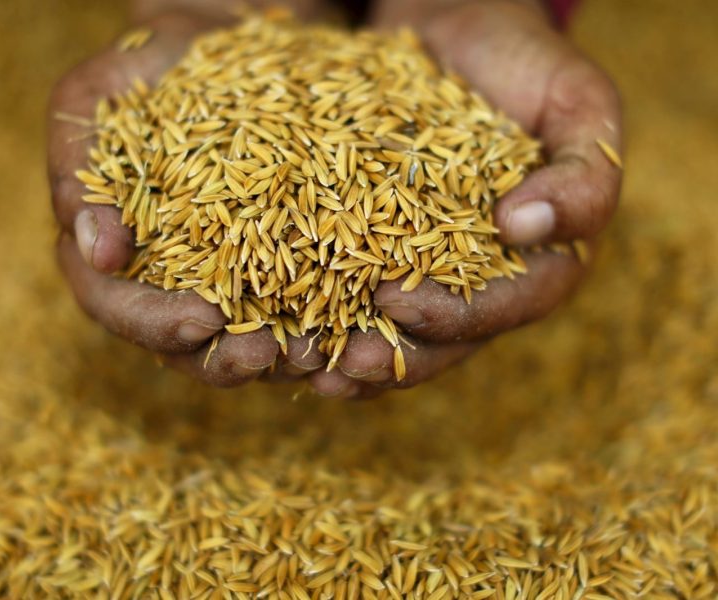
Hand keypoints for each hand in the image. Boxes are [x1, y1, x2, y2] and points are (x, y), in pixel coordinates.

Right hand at [48, 3, 332, 388]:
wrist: (227, 52)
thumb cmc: (155, 67)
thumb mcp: (99, 95)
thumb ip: (82, 167)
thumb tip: (95, 250)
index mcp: (111, 247)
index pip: (113, 303)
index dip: (151, 321)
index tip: (198, 319)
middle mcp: (164, 277)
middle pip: (181, 343)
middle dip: (221, 357)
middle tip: (266, 354)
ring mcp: (222, 279)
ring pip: (241, 342)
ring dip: (279, 359)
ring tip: (318, 354)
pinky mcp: (276, 271)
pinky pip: (296, 312)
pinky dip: (322, 328)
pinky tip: (352, 330)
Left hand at [306, 0, 622, 396]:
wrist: (460, 31)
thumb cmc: (527, 66)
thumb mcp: (580, 106)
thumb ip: (582, 174)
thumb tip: (526, 228)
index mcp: (539, 263)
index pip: (501, 308)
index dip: (450, 316)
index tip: (393, 305)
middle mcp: (482, 279)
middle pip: (440, 339)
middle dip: (389, 357)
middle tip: (338, 367)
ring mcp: (429, 269)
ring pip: (391, 330)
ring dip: (344, 354)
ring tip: (297, 362)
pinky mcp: (381, 247)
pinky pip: (352, 291)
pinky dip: (319, 310)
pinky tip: (280, 323)